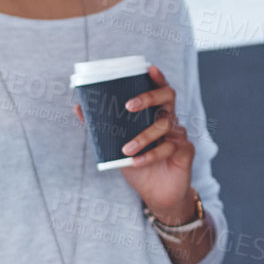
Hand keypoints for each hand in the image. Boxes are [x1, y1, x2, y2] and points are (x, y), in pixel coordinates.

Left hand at [74, 64, 194, 219]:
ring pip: (163, 126)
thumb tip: (78, 107)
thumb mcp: (116, 146)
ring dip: (143, 137)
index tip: (149, 68)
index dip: (157, 78)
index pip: (160, 90)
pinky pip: (169, 148)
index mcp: (156, 114)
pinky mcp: (186, 151)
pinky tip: (136, 162)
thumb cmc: (138, 165)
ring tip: (126, 150)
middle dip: (149, 98)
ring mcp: (179, 135)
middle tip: (129, 106)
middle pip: (168, 98)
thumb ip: (101, 127)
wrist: (157, 194)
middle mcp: (170, 120)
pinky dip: (150, 155)